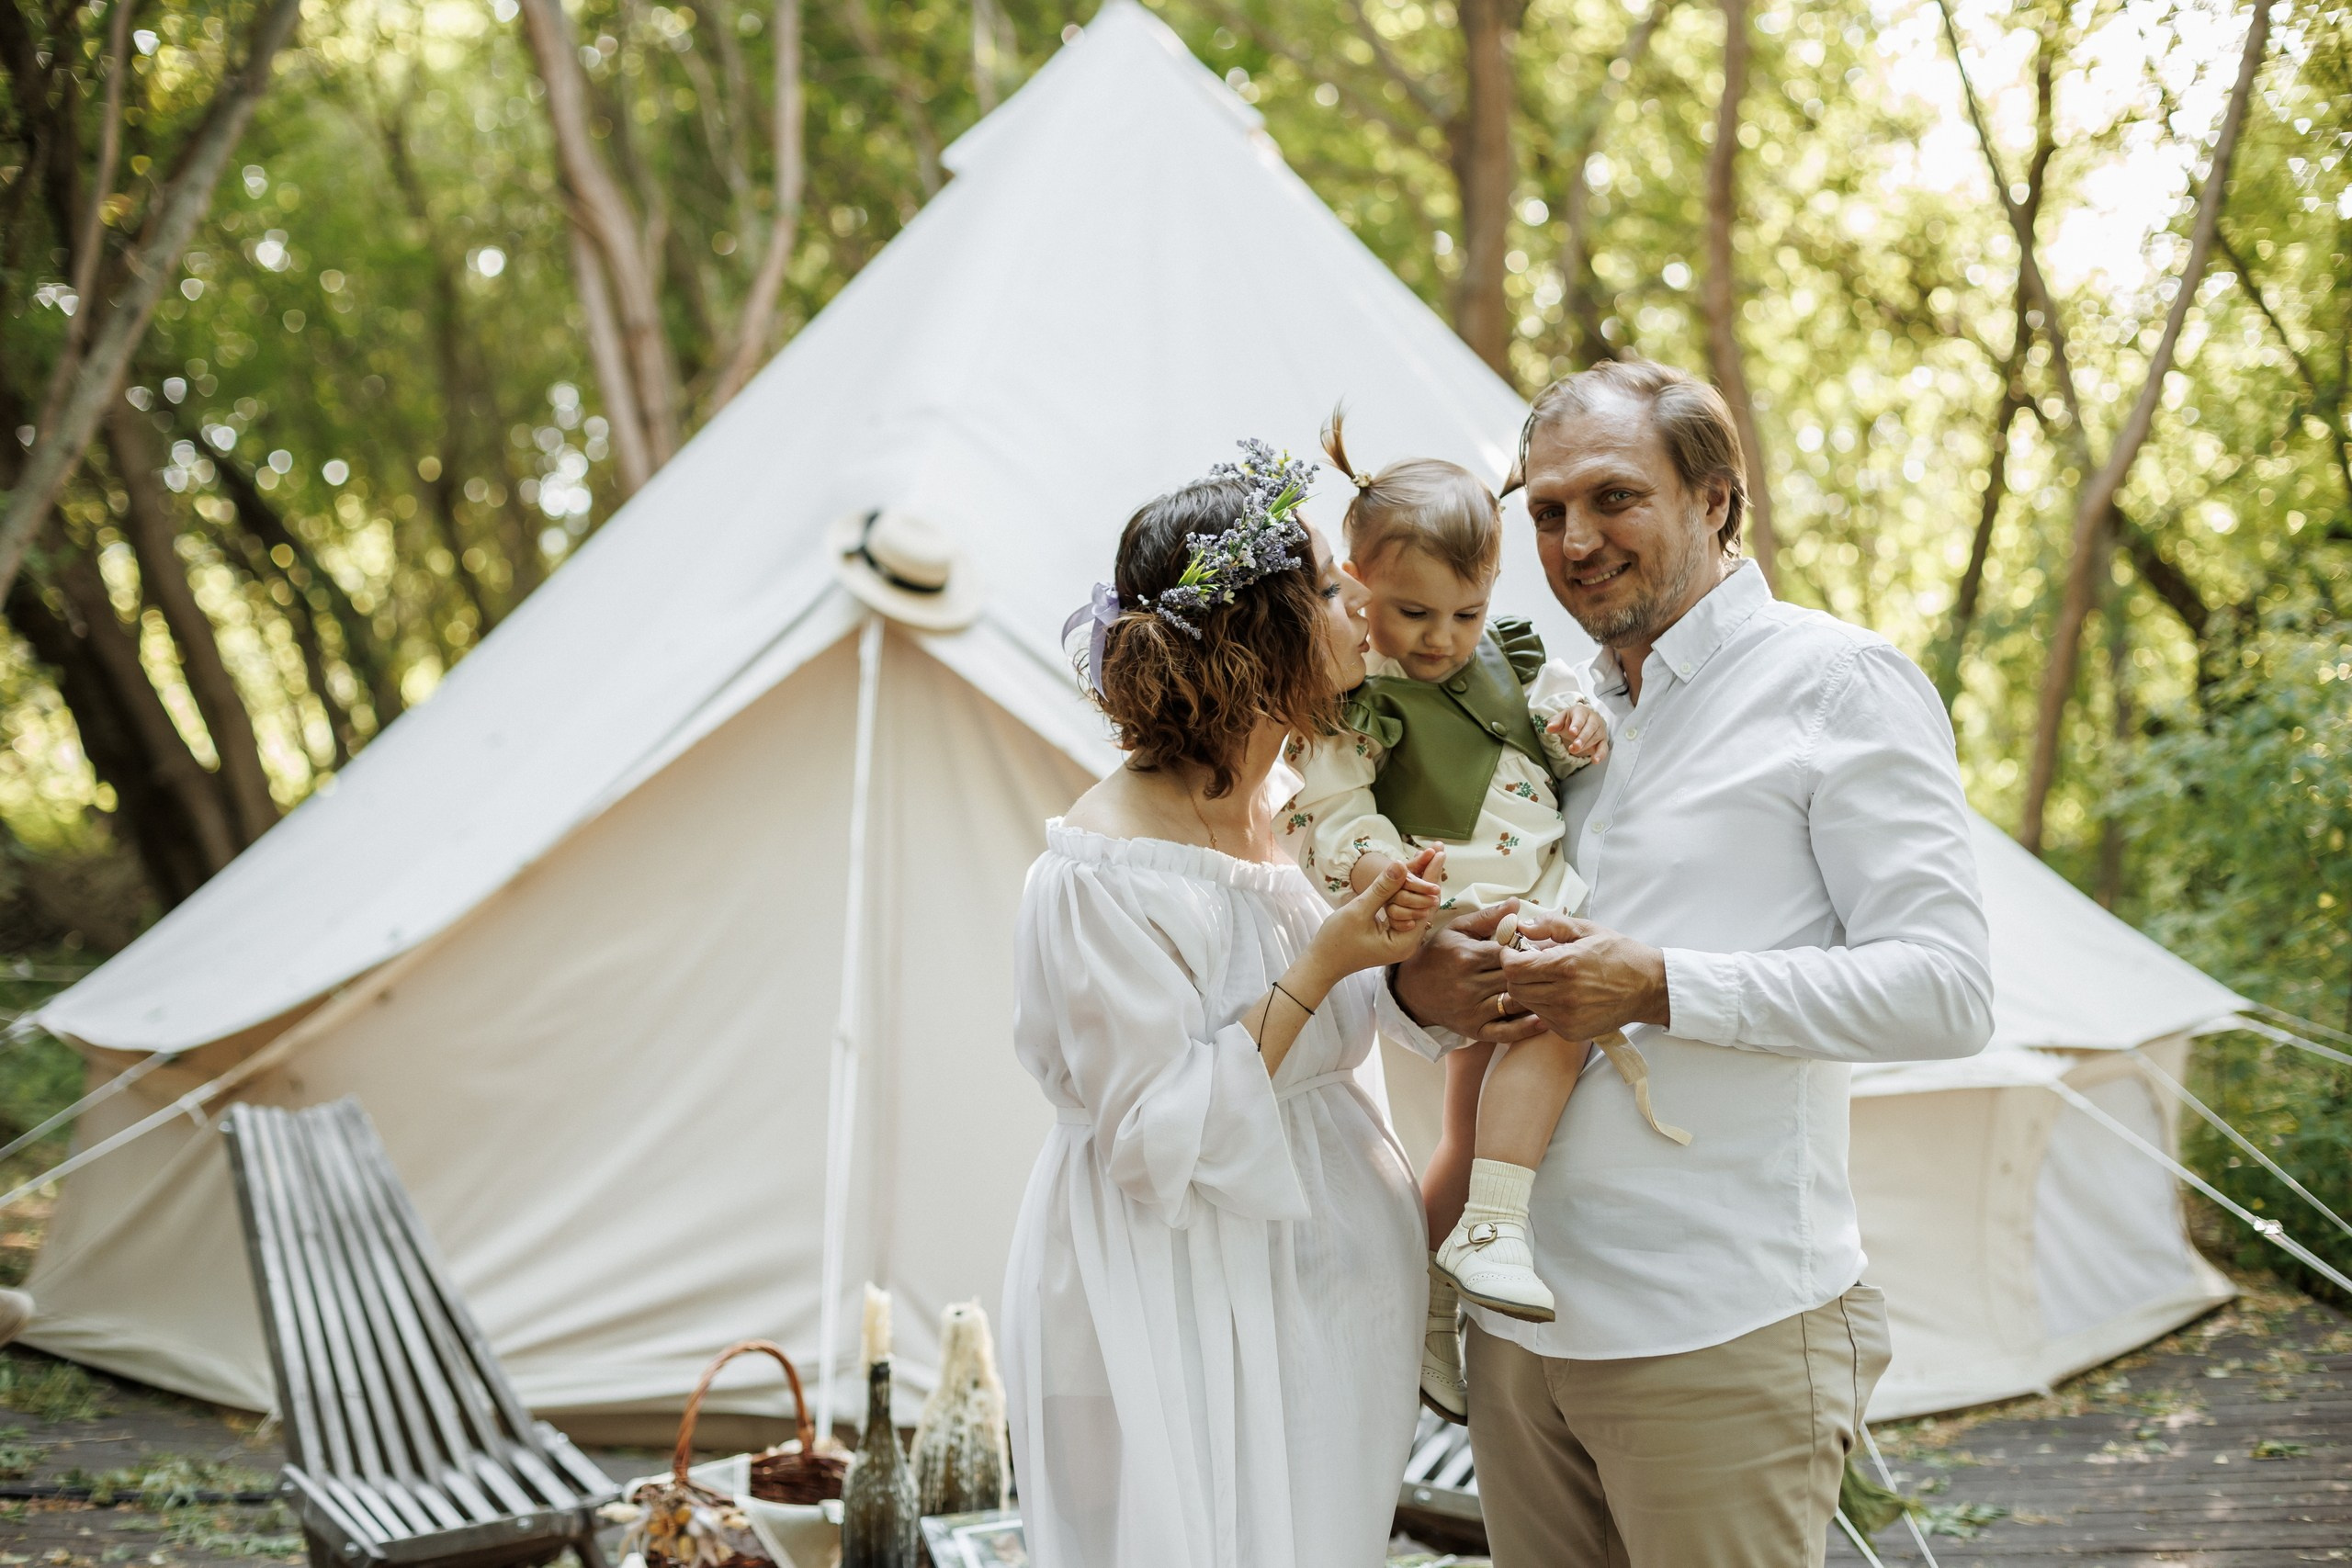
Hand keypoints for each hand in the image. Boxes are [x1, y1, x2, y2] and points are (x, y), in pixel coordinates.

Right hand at [1306, 857, 1438, 982]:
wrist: (1322, 963)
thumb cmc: (1336, 942)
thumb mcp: (1358, 911)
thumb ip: (1382, 889)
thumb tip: (1401, 864)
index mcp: (1404, 942)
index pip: (1425, 904)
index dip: (1430, 876)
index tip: (1438, 853)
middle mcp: (1408, 943)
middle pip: (1425, 904)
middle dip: (1429, 876)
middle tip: (1440, 850)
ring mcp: (1401, 940)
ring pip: (1415, 905)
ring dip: (1420, 881)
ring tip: (1431, 856)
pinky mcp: (1392, 935)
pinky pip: (1405, 909)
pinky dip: (1407, 891)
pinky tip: (1412, 873)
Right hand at [1391, 900, 1551, 1043]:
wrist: (1412, 990)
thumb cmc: (1438, 955)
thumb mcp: (1457, 929)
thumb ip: (1488, 917)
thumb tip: (1516, 904)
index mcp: (1467, 956)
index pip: (1510, 953)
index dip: (1528, 950)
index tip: (1540, 948)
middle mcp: (1470, 985)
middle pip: (1515, 978)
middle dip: (1535, 972)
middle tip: (1551, 968)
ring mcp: (1472, 1010)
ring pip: (1514, 1003)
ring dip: (1535, 996)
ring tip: (1550, 988)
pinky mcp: (1474, 1029)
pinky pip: (1505, 1032)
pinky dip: (1526, 1028)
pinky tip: (1544, 1020)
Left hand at [1497, 910, 1670, 1040]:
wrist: (1649, 987)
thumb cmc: (1619, 954)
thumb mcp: (1587, 929)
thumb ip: (1551, 925)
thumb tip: (1522, 926)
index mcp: (1566, 965)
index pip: (1514, 968)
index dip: (1508, 957)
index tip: (1515, 951)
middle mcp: (1564, 995)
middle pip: (1514, 988)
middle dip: (1516, 974)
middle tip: (1530, 963)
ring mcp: (1567, 1017)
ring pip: (1526, 1004)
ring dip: (1529, 989)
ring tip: (1547, 978)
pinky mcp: (1571, 1032)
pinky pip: (1542, 1017)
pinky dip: (1543, 1005)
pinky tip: (1559, 994)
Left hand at [1547, 702, 1609, 764]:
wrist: (1583, 722)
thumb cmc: (1571, 720)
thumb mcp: (1561, 719)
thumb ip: (1555, 723)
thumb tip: (1549, 728)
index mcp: (1582, 712)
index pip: (1580, 717)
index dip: (1577, 725)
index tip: (1572, 732)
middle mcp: (1593, 719)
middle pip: (1590, 727)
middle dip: (1582, 737)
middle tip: (1574, 746)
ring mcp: (1599, 730)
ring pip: (1596, 738)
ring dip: (1586, 746)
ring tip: (1574, 751)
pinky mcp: (1603, 741)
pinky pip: (1604, 748)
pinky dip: (1600, 754)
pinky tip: (1595, 760)